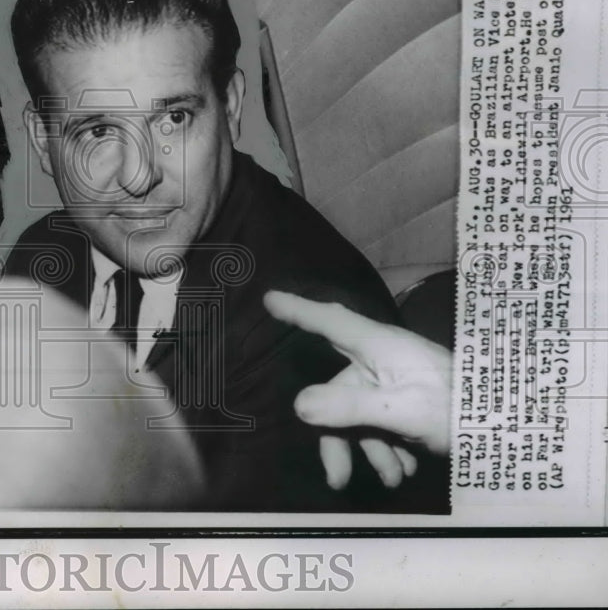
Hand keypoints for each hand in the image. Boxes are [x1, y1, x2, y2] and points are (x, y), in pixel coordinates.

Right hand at [264, 292, 451, 476]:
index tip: (269, 298)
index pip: (330, 321)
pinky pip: (381, 422)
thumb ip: (349, 407)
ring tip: (391, 478)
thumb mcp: (401, 410)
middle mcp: (383, 359)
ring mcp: (396, 380)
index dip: (297, 310)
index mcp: (379, 345)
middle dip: (336, 435)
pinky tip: (403, 471)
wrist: (508, 427)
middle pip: (337, 389)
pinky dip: (386, 449)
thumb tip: (299, 405)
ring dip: (368, 450)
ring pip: (359, 413)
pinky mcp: (409, 400)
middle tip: (338, 478)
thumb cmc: (457, 408)